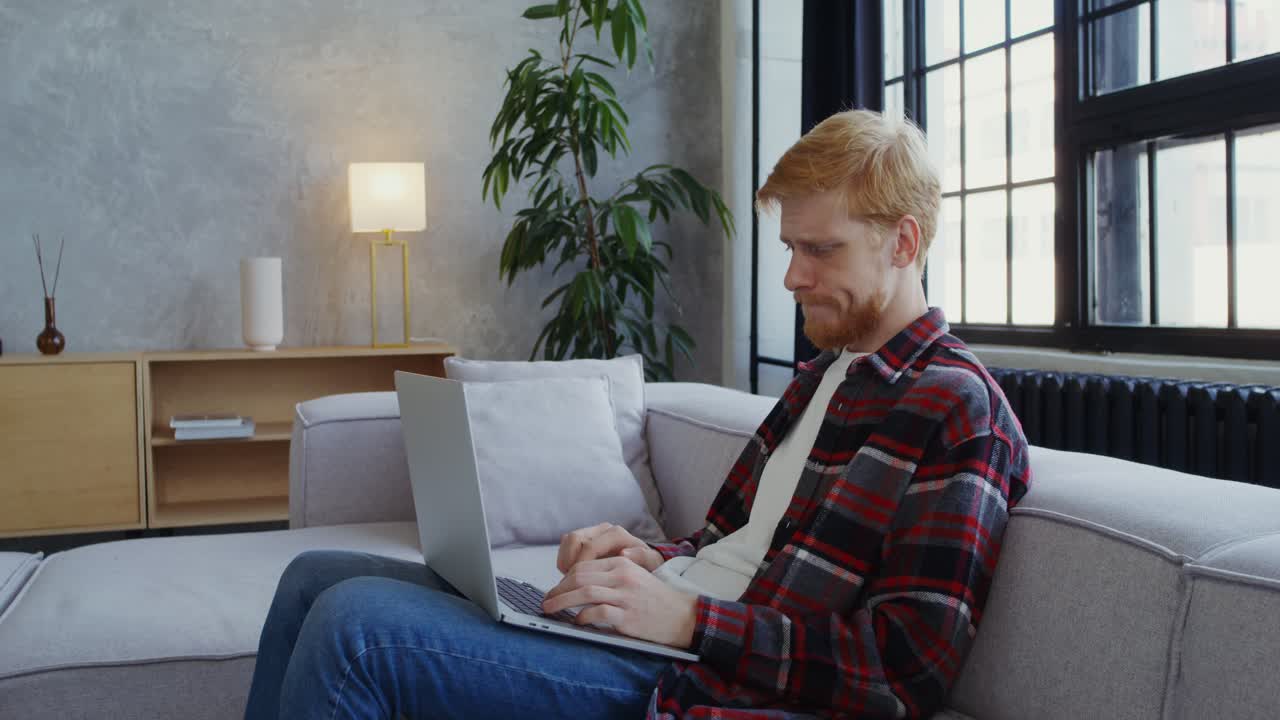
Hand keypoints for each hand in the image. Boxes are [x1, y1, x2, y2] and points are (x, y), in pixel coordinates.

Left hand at [542, 555, 698, 647]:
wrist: (682, 615)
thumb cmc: (654, 599)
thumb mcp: (634, 577)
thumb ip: (610, 576)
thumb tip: (577, 585)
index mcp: (622, 564)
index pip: (584, 566)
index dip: (564, 579)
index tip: (555, 590)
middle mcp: (623, 576)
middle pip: (580, 577)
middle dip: (558, 589)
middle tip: (546, 600)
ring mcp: (625, 596)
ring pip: (585, 592)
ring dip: (562, 601)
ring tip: (550, 609)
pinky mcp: (628, 616)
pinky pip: (598, 612)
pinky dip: (583, 616)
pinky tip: (577, 621)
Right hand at [556, 522, 663, 573]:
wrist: (645, 562)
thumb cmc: (646, 565)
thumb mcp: (651, 563)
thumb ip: (642, 557)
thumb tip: (624, 553)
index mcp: (617, 534)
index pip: (590, 546)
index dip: (580, 565)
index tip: (579, 585)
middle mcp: (603, 529)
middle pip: (574, 538)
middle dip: (569, 562)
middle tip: (571, 583)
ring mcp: (592, 532)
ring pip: (567, 540)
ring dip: (565, 560)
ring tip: (571, 580)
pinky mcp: (585, 538)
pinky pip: (566, 545)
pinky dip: (565, 560)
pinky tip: (572, 576)